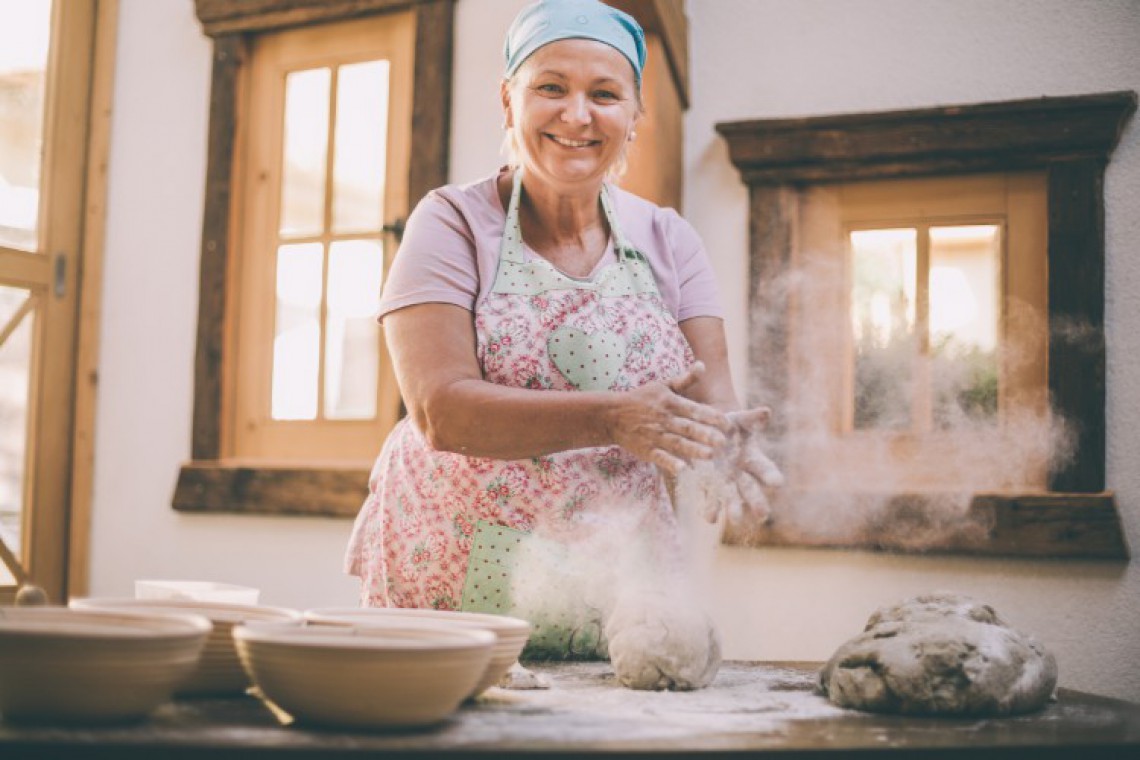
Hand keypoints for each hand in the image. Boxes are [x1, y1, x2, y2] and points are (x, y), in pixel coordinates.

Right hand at [608, 362, 730, 475]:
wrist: (612, 415)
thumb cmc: (641, 399)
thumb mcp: (663, 385)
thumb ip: (685, 379)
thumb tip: (702, 365)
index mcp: (670, 403)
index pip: (695, 410)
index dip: (712, 417)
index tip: (727, 424)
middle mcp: (664, 420)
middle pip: (687, 428)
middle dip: (705, 435)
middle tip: (723, 442)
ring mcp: (655, 436)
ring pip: (677, 444)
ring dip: (693, 450)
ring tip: (710, 456)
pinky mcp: (647, 450)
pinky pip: (660, 457)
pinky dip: (670, 463)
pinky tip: (682, 469)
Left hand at [689, 407, 783, 524]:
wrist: (713, 433)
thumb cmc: (732, 425)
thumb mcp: (741, 419)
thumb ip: (753, 418)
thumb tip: (765, 411)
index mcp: (754, 458)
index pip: (765, 469)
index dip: (771, 475)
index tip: (777, 482)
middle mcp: (743, 474)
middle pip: (752, 490)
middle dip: (756, 502)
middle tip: (761, 516)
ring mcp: (727, 482)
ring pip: (732, 498)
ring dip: (734, 509)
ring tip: (734, 520)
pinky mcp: (710, 485)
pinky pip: (711, 498)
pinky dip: (711, 508)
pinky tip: (709, 518)